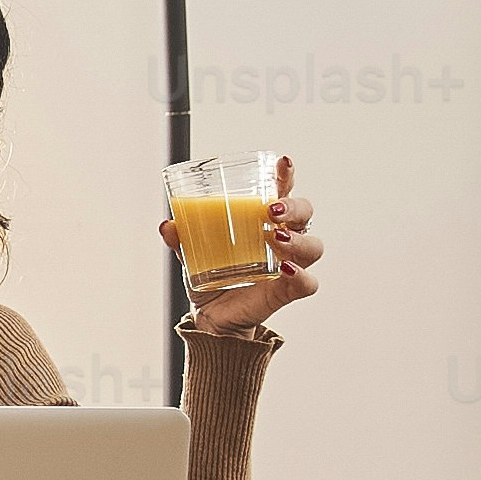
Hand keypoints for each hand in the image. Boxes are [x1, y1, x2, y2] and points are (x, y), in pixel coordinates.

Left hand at [176, 182, 323, 337]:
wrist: (211, 316)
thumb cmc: (210, 274)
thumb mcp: (191, 255)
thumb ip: (181, 241)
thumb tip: (167, 225)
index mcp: (264, 220)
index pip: (283, 191)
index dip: (286, 176)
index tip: (283, 163)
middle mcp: (284, 238)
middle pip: (305, 214)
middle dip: (294, 207)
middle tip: (270, 211)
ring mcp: (290, 264)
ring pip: (313, 246)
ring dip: (298, 239)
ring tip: (275, 238)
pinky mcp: (287, 290)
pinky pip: (307, 283)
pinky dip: (301, 276)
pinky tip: (285, 269)